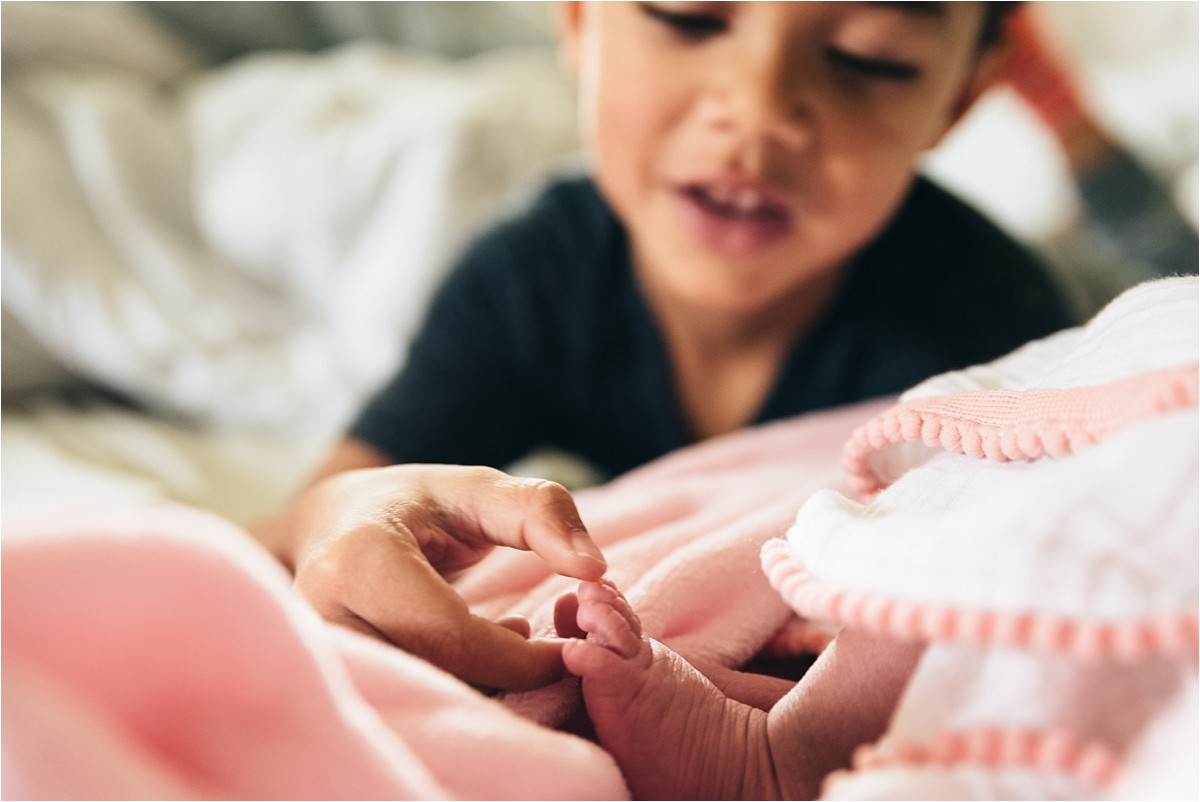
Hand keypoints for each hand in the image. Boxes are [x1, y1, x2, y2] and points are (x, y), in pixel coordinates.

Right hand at [280, 464, 606, 690]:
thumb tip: (594, 570)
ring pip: (418, 700)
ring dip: (478, 682)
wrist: (332, 524)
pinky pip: (403, 702)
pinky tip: (472, 652)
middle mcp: (322, 614)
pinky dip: (452, 687)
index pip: (451, 636)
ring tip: (503, 634)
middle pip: (433, 677)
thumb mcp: (479, 488)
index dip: (521, 657)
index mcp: (357, 559)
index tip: (565, 650)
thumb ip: (543, 513)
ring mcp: (318, 655)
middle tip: (537, 640)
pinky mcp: (328, 679)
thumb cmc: (416, 505)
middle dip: (503, 673)